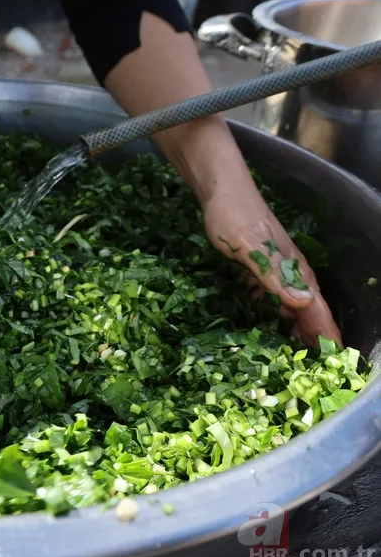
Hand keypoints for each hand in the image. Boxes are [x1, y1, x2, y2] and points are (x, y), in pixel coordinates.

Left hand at [202, 182, 341, 346]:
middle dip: (317, 335)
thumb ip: (273, 276)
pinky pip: (274, 294)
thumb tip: (304, 303)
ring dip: (298, 325)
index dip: (326, 333)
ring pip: (293, 302)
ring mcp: (276, 267)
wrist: (220, 190)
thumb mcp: (249, 248)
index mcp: (293, 269)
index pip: (317, 308)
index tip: (336, 359)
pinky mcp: (260, 264)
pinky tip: (271, 322)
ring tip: (299, 351)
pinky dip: (277, 311)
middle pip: (309, 309)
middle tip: (320, 367)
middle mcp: (291, 270)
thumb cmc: (232, 216)